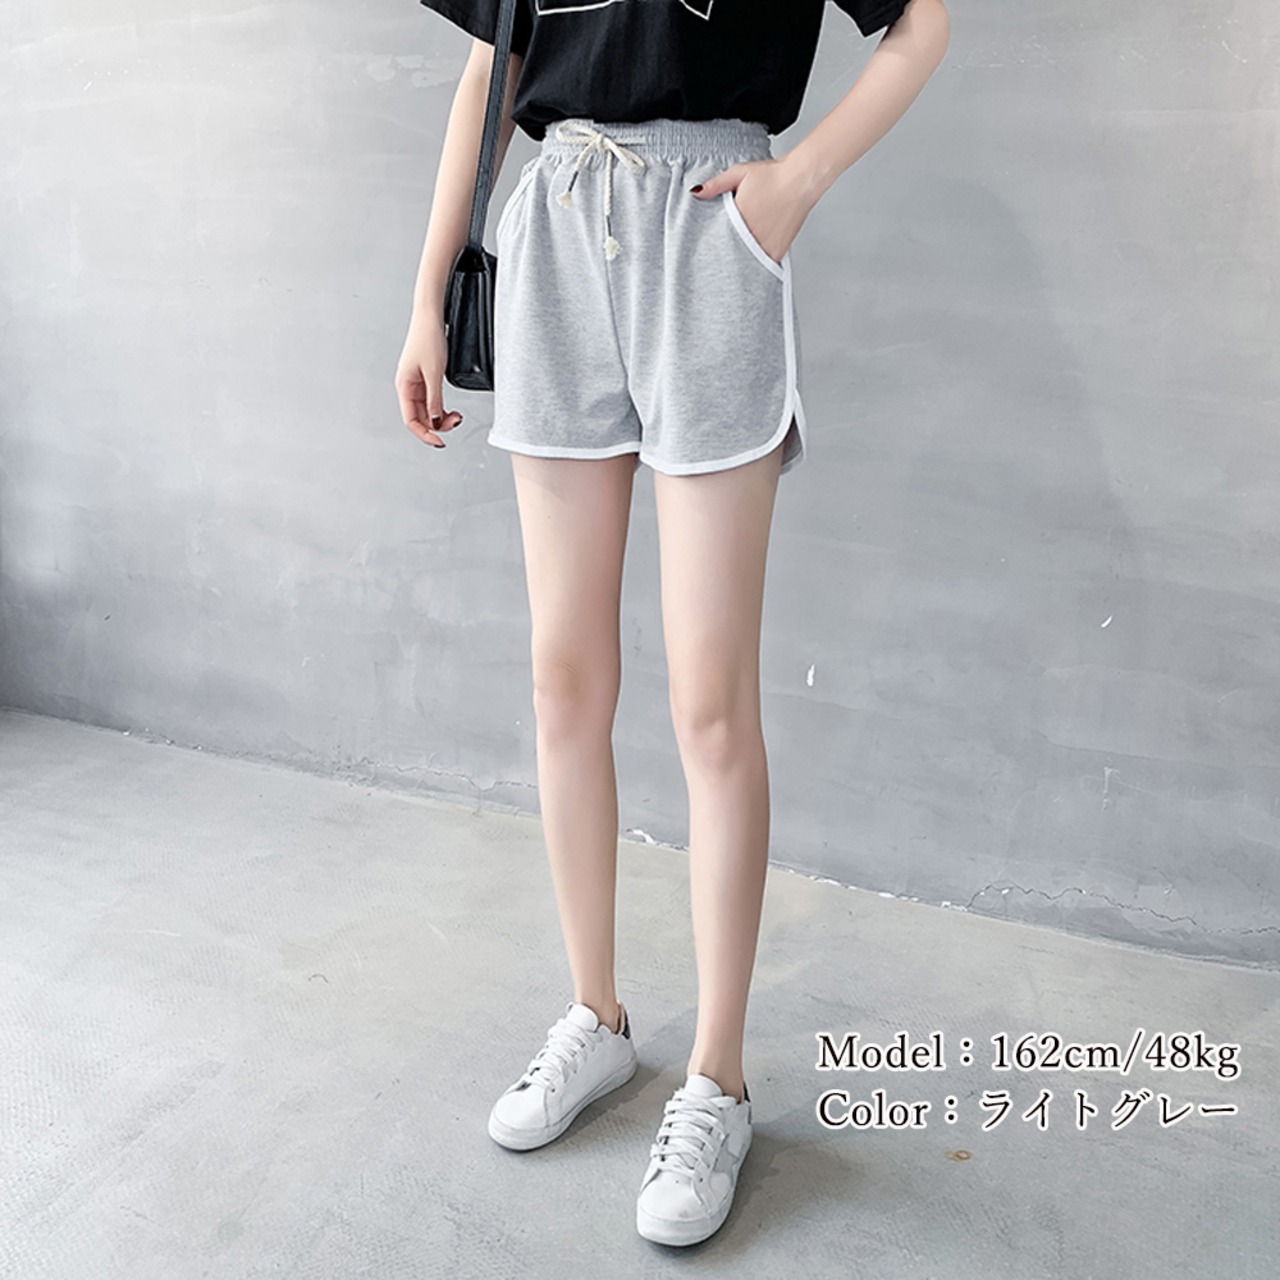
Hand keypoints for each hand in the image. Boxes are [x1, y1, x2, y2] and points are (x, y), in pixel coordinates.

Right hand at [395, 309, 463, 449]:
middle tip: (456, 423)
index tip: (439, 441)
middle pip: (420, 417)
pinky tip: (451, 410)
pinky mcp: (425, 379)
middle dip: (438, 425)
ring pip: (428, 410)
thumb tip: (436, 421)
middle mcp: (408, 387)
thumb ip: (435, 399)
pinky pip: (432, 400)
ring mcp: (416, 384)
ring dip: (442, 417)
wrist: (430, 318)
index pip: (411, 420)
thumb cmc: (427, 338)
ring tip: (457, 417)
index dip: (425, 434)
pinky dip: (442, 407)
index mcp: (404, 386)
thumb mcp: (434, 373)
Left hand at [689, 154, 819, 265]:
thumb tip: (696, 192)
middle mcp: (752, 236)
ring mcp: (766, 246)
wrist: (802, 179)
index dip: (712, 244)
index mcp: (739, 219)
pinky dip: (756, 262)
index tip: (708, 247)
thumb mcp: (739, 173)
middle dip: (726, 252)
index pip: (717, 239)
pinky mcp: (778, 251)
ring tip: (738, 255)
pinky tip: (752, 255)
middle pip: (732, 253)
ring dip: (741, 258)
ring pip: (747, 261)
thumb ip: (716, 185)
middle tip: (721, 255)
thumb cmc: (774, 176)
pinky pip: (763, 263)